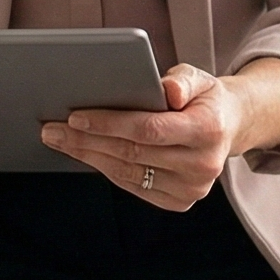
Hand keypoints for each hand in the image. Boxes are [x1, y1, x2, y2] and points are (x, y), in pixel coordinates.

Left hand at [42, 64, 236, 210]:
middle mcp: (203, 165)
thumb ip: (181, 80)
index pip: (149, 130)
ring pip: (127, 173)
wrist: (227, 127)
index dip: (109, 124)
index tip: (74, 117)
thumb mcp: (197, 77)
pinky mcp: (180, 201)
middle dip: (86, 141)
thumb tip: (167, 91)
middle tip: (51, 129)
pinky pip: (133, 186)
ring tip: (59, 140)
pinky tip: (84, 154)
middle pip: (132, 153)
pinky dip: (105, 169)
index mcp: (209, 129)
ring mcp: (192, 188)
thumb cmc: (202, 98)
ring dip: (88, 156)